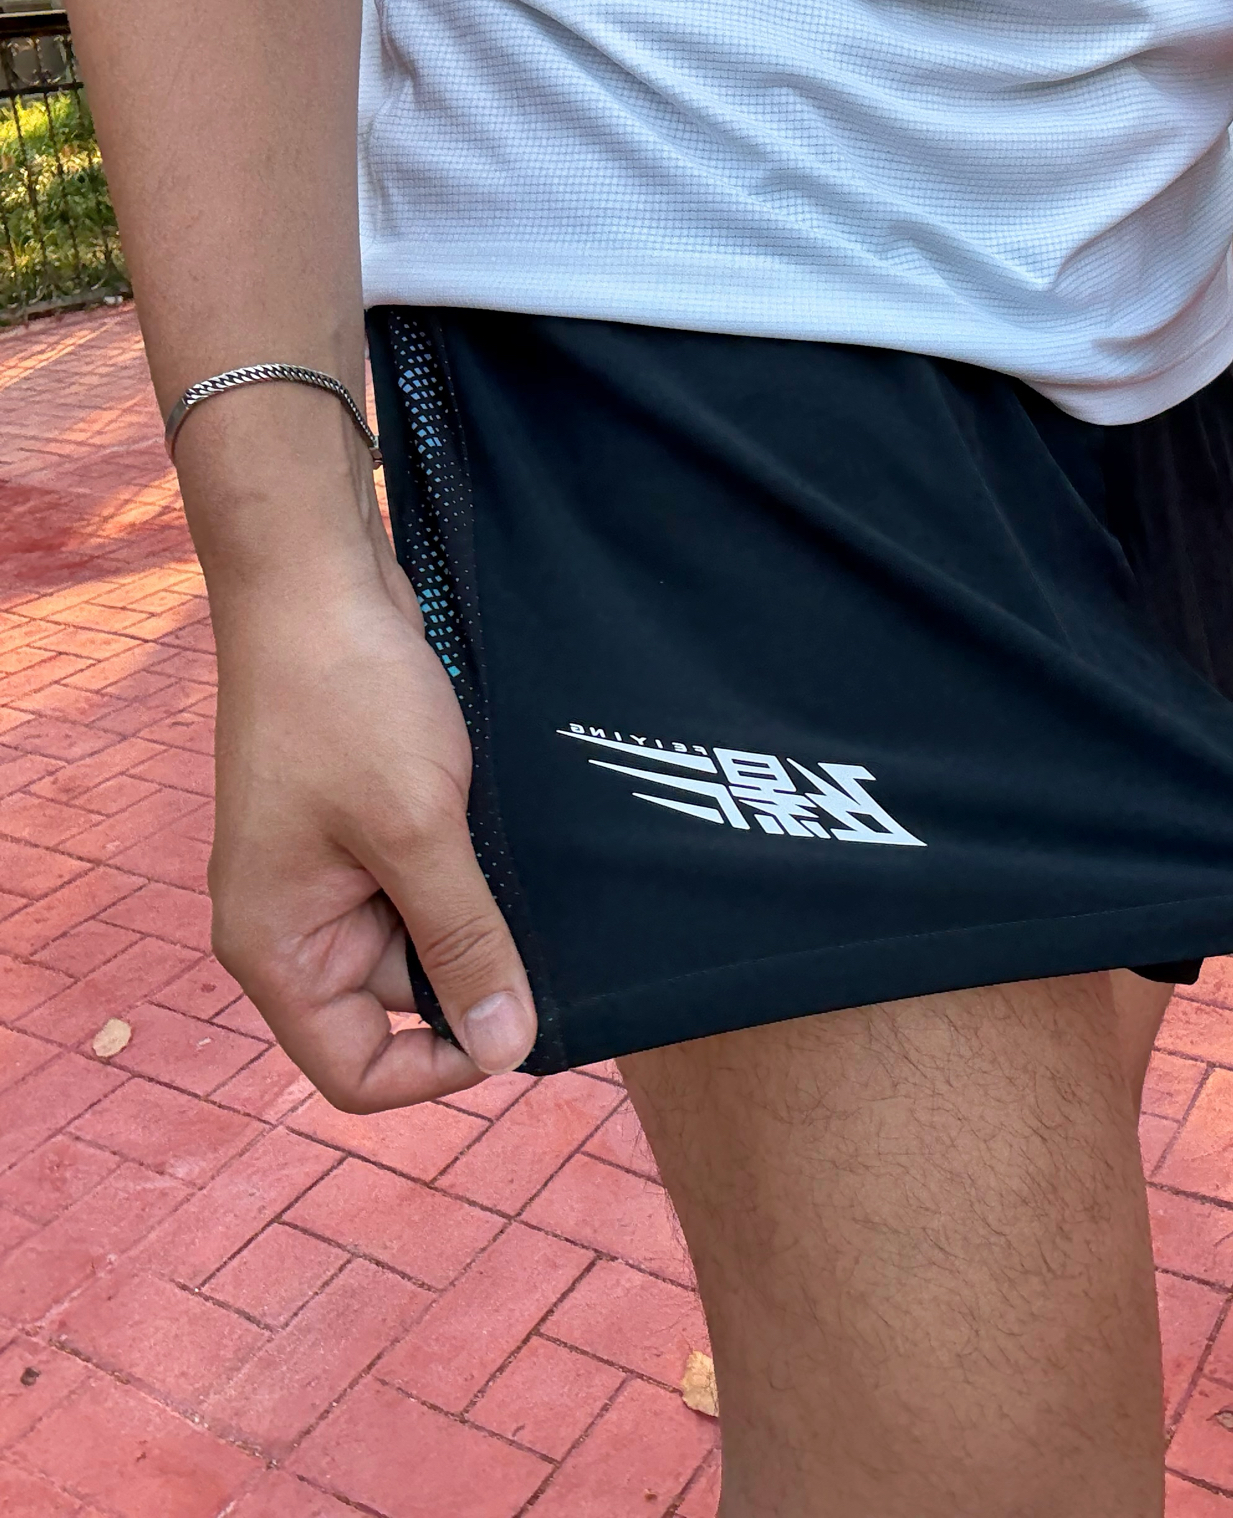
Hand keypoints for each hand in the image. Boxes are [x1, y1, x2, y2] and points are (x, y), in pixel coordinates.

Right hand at [206, 543, 537, 1111]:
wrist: (318, 582)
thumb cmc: (345, 699)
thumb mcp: (418, 831)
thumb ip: (463, 942)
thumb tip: (507, 1047)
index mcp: (276, 946)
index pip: (355, 1069)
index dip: (439, 1070)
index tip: (516, 1027)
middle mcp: (294, 921)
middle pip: (396, 1007)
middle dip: (470, 974)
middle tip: (536, 923)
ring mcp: (328, 872)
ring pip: (421, 939)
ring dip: (474, 914)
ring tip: (510, 858)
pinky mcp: (363, 826)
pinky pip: (425, 883)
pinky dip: (468, 870)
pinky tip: (501, 832)